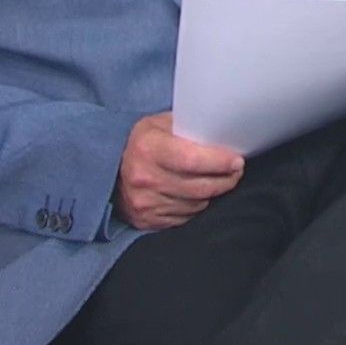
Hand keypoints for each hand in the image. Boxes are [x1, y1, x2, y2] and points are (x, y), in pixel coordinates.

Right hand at [114, 112, 244, 230]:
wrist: (108, 169)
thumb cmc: (142, 142)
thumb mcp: (159, 124)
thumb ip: (187, 128)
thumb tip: (222, 134)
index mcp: (148, 147)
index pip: (192, 160)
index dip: (219, 162)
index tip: (237, 161)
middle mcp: (144, 177)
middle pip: (198, 186)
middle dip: (225, 180)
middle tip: (236, 171)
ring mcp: (144, 202)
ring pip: (195, 204)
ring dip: (212, 194)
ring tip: (219, 181)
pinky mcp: (147, 220)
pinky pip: (185, 217)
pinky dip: (196, 206)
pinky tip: (198, 194)